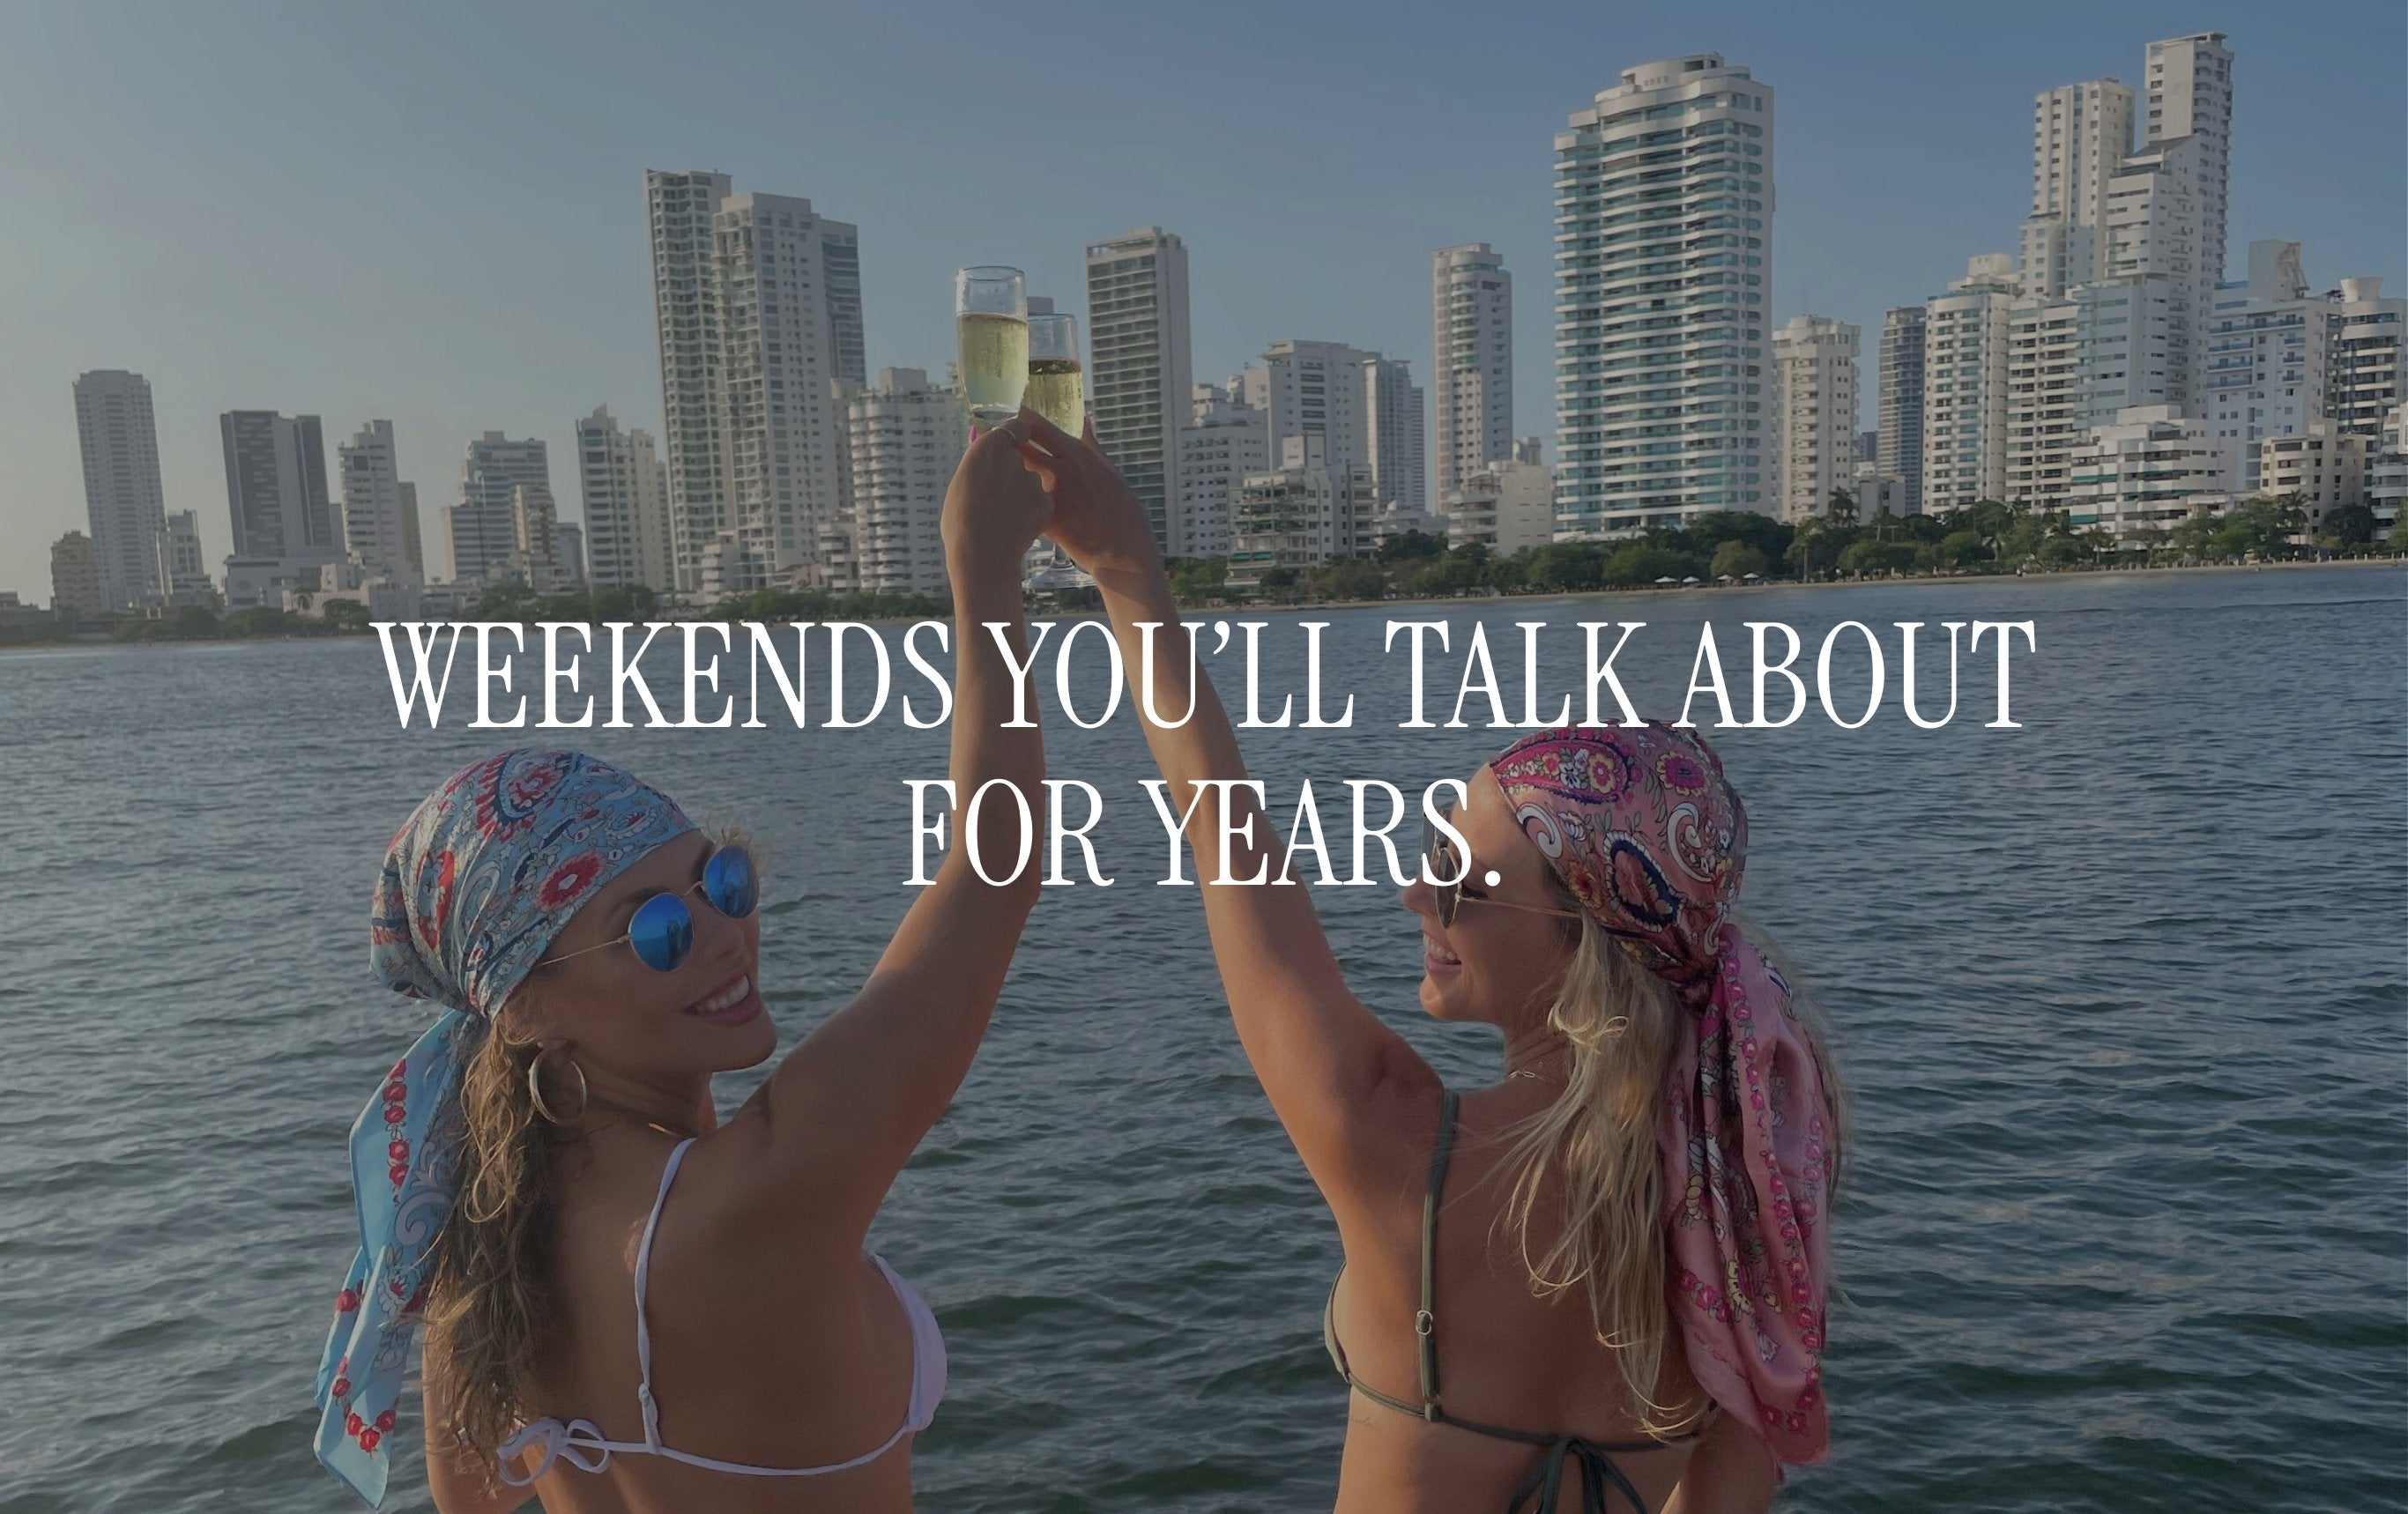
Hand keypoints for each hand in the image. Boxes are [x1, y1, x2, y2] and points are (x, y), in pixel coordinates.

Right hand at [941, 411, 1052, 562]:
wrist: (980, 554)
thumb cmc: (960, 521)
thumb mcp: (960, 483)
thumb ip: (978, 466)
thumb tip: (984, 460)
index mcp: (989, 448)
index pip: (1015, 427)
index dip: (1017, 434)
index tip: (1017, 440)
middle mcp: (1014, 458)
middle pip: (1021, 458)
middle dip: (1014, 471)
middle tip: (999, 493)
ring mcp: (1033, 480)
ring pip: (1031, 483)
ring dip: (1022, 494)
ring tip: (1003, 517)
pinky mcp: (1046, 502)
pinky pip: (1040, 503)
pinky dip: (1032, 512)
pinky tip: (1016, 527)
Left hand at [1013, 413, 1162, 581]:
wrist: (1124, 546)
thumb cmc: (1120, 506)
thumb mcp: (1107, 466)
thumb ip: (1089, 442)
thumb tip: (1084, 418)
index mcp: (1075, 453)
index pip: (1037, 426)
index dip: (1019, 420)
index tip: (1009, 418)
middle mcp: (1060, 470)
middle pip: (1019, 449)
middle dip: (1006, 447)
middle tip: (998, 450)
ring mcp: (1051, 495)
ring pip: (1016, 478)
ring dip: (1007, 476)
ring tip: (1002, 480)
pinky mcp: (1045, 520)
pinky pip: (1021, 505)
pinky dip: (1016, 504)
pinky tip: (1014, 508)